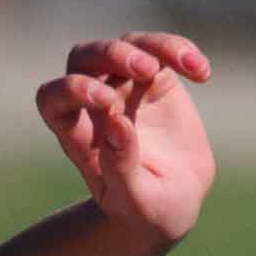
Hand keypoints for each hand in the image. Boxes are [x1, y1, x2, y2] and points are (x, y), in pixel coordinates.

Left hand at [36, 32, 215, 251]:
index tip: (107, 102)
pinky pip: (161, 50)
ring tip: (185, 67)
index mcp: (77, 135)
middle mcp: (94, 106)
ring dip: (150, 46)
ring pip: (124, 45)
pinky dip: (179, 51)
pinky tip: (202, 74)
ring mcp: (124, 89)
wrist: (171, 203)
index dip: (71, 90)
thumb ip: (120, 166)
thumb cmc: (142, 209)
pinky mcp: (155, 82)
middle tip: (145, 69)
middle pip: (82, 59)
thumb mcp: (133, 199)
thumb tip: (116, 123)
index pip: (52, 98)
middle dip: (108, 54)